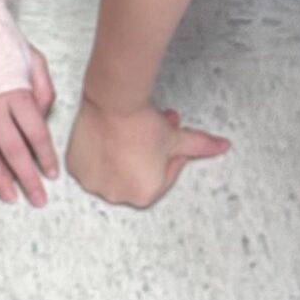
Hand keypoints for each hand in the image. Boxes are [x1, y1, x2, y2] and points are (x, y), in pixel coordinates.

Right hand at [0, 46, 58, 205]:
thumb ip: (42, 87)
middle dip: (27, 179)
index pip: (36, 134)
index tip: (52, 175)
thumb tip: (42, 114)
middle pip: (13, 150)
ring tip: (9, 197)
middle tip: (37, 200)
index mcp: (16, 92)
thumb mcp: (31, 56)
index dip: (45, 157)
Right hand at [66, 92, 227, 207]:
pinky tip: (107, 138)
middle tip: (150, 132)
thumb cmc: (144, 123)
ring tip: (128, 133)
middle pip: (136, 175)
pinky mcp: (76, 169)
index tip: (165, 140)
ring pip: (113, 170)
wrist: (114, 103)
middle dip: (146, 155)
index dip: (168, 156)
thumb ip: (201, 146)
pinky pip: (90, 165)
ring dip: (122, 156)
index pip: (162, 178)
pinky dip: (98, 154)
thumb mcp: (178, 137)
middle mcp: (117, 195)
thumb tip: (223, 146)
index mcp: (145, 195)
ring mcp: (94, 184)